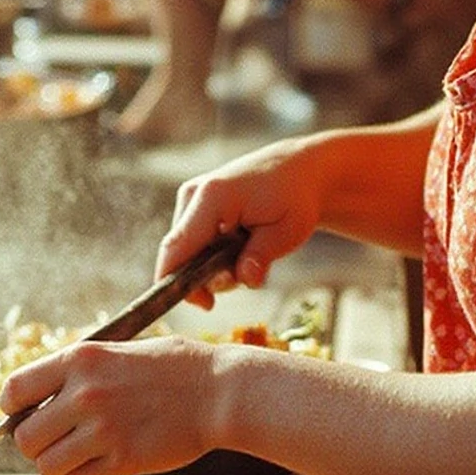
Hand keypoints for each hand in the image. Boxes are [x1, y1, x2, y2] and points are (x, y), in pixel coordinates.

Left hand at [2, 337, 222, 474]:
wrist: (220, 391)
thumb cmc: (176, 367)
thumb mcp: (120, 351)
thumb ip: (82, 372)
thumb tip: (42, 396)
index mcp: (81, 359)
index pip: (14, 390)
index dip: (13, 409)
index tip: (25, 415)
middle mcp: (85, 394)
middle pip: (24, 436)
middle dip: (36, 443)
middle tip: (57, 441)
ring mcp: (103, 429)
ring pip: (46, 465)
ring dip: (56, 466)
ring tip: (76, 457)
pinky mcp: (122, 459)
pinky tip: (95, 467)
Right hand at [157, 135, 331, 300]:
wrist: (298, 170)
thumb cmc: (295, 197)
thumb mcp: (288, 230)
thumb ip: (261, 256)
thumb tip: (245, 278)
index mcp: (212, 198)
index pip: (176, 249)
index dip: (177, 284)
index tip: (204, 305)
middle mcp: (193, 195)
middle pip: (180, 255)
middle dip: (209, 277)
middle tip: (247, 275)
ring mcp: (192, 198)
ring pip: (188, 252)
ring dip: (215, 266)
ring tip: (250, 255)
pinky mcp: (195, 204)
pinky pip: (195, 242)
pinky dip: (215, 254)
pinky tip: (241, 246)